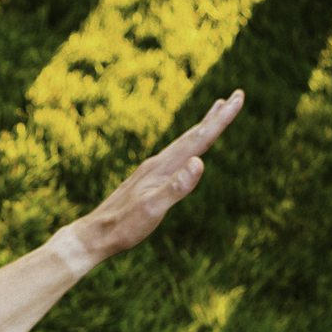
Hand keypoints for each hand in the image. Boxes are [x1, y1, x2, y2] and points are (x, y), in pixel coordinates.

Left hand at [59, 88, 245, 270]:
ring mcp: (150, 171)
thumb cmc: (123, 227)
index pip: (198, 139)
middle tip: (236, 96)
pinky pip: (173, 157)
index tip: (238, 98)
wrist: (93, 235)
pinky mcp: (145, 181)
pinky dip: (186, 146)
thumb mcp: (152, 209)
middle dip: (216, 116)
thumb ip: (176, 187)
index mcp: (162, 167)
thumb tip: (199, 162)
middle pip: (192, 135)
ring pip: (182, 144)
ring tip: (215, 112)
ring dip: (201, 127)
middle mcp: (157, 164)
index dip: (220, 120)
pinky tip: (186, 152)